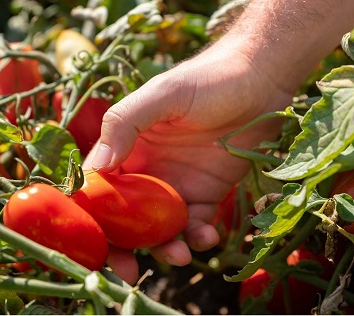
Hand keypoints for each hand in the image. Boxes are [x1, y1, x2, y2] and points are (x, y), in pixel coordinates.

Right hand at [83, 34, 293, 282]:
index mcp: (127, 145)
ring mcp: (177, 183)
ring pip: (160, 228)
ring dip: (165, 248)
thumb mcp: (164, 94)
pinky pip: (196, 224)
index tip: (95, 247)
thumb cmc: (209, 79)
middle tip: (130, 274)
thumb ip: (126, 122)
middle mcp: (148, 168)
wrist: (261, 80)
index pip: (98, 186)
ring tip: (181, 256)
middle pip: (125, 217)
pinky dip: (198, 237)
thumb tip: (99, 168)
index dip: (92, 218)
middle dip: (124, 248)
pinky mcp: (207, 191)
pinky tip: (208, 237)